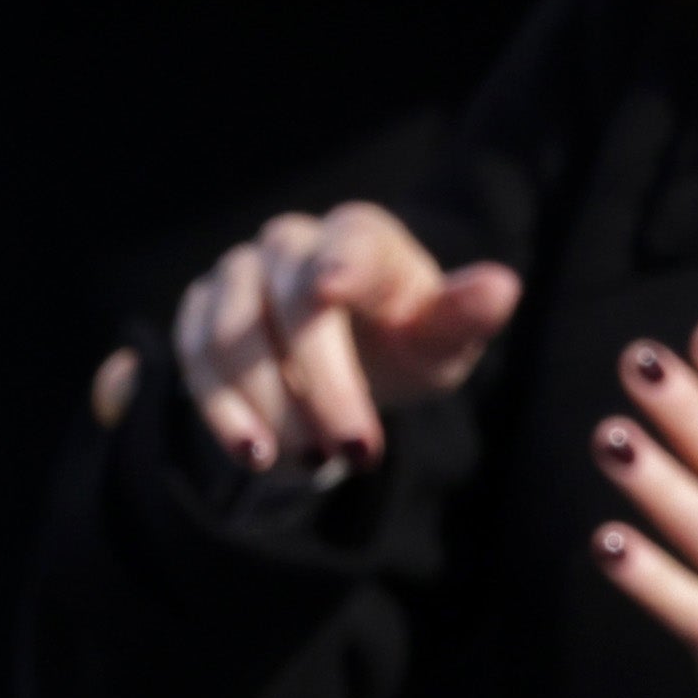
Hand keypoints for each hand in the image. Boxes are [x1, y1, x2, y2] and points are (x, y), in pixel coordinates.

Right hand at [173, 204, 520, 472]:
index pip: (349, 247)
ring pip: (231, 335)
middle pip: (291, 305)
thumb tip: (503, 286)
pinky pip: (194, 360)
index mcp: (359, 236)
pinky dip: (221, 412)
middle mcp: (290, 243)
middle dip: (324, 385)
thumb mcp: (440, 340)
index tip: (330, 290)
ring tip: (311, 461)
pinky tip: (255, 453)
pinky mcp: (199, 315)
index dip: (339, 265)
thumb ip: (464, 316)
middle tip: (359, 453)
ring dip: (270, 406)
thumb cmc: (400, 344)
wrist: (343, 361)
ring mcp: (236, 275)